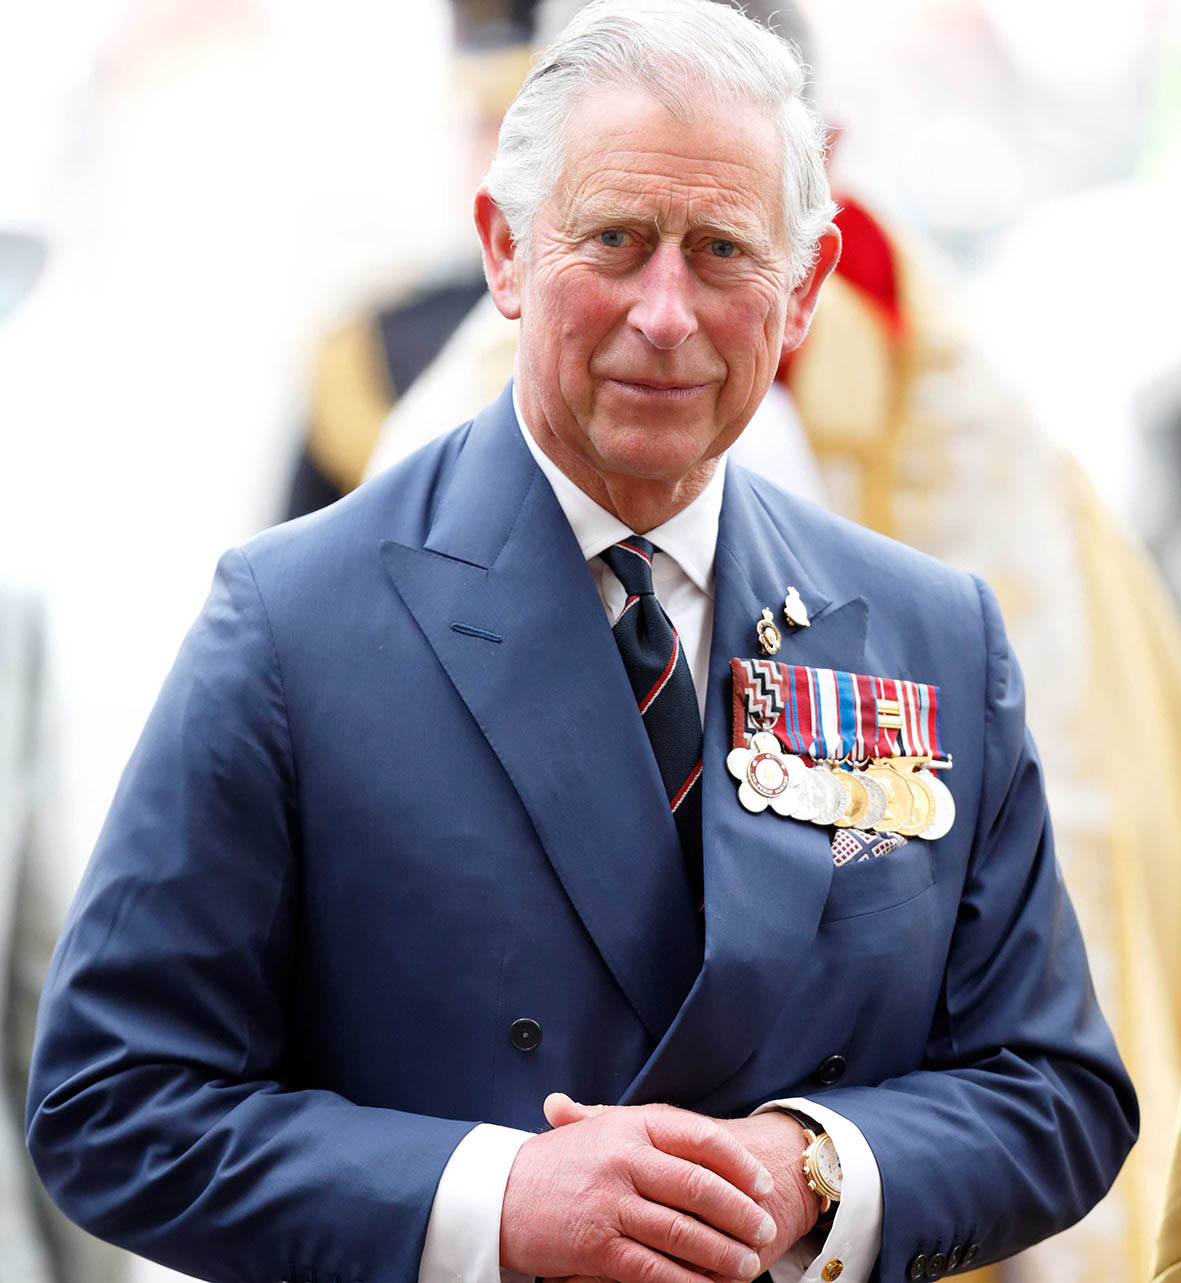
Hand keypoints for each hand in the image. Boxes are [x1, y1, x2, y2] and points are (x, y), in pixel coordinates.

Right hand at [499, 1094, 777, 1282]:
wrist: (499, 1192)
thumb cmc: (558, 1162)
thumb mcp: (602, 1130)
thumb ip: (649, 1132)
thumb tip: (707, 1144)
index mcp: (630, 1126)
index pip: (701, 1139)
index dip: (739, 1164)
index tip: (762, 1184)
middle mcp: (624, 1159)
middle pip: (701, 1187)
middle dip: (740, 1214)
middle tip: (764, 1230)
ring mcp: (611, 1202)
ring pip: (684, 1232)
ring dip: (723, 1253)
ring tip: (748, 1266)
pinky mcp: (597, 1246)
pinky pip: (654, 1269)